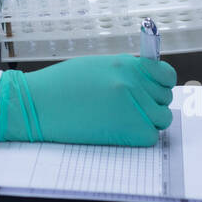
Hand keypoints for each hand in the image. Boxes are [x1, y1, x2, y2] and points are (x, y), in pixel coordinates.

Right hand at [0, 55, 176, 145]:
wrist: (36, 103)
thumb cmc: (60, 85)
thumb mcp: (96, 67)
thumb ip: (124, 71)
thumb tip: (147, 82)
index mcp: (126, 64)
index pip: (165, 75)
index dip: (162, 84)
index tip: (155, 91)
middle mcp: (133, 82)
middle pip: (164, 99)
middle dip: (152, 105)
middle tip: (131, 110)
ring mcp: (132, 105)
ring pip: (160, 119)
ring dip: (147, 122)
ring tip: (123, 122)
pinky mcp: (126, 129)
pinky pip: (149, 137)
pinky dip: (138, 137)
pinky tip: (119, 132)